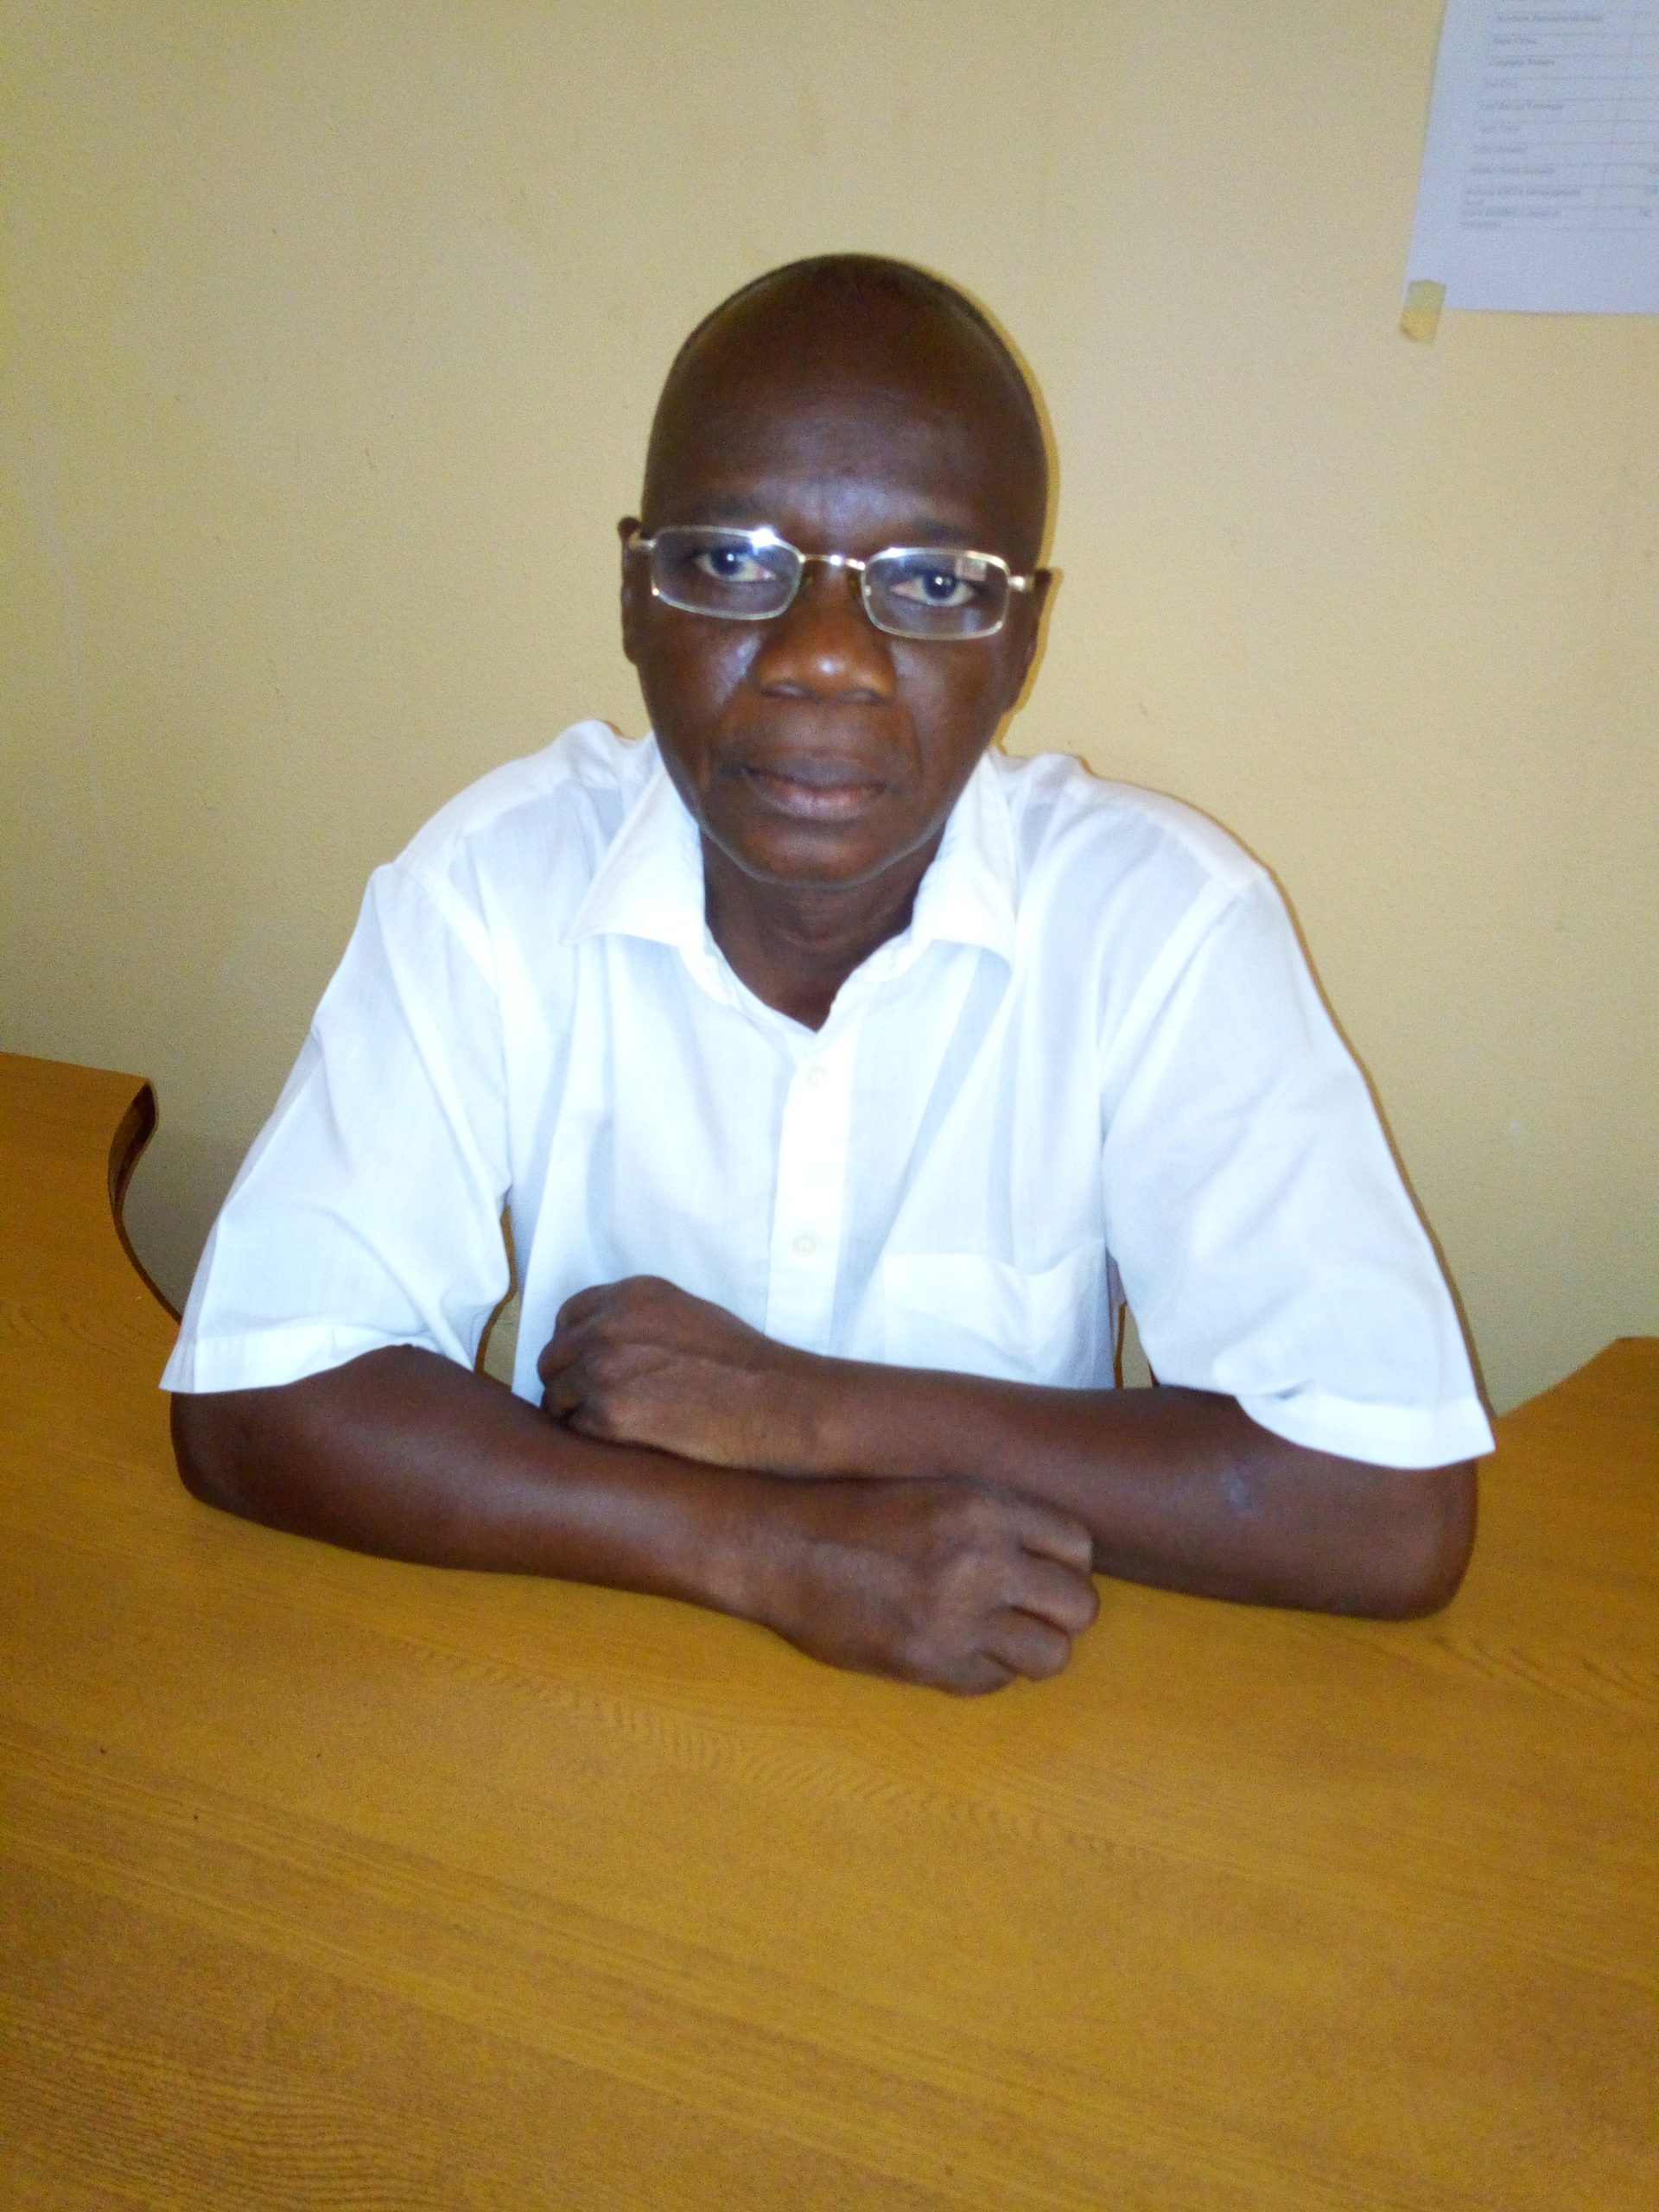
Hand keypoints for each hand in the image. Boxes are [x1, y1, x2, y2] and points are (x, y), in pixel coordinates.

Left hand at [538, 1275, 818, 1470]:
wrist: (775, 1403)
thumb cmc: (744, 1364)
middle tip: (591, 1406)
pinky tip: (622, 1445)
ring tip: (609, 1429)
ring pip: (556, 1396)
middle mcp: (610, 1325)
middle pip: (553, 1357)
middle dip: (566, 1382)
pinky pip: (574, 1431)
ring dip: (574, 1414)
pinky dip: (590, 1440)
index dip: (573, 1345)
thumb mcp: (688, 1313)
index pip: (568, 1316)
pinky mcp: (609, 1415)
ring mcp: (605, 1369)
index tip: (584, 1367)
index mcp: (631, 1295)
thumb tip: (604, 1343)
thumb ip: (639, 1319)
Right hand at [751, 1477, 1099, 1694]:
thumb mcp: (934, 1490)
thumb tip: (1055, 1558)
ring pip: (1051, 1656)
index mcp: (984, 1505)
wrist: (777, 1545)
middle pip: (1079, 1607)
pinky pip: (996, 1681)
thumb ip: (997, 1518)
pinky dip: (983, 1670)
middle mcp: (982, 1560)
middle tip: (1025, 1610)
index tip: (1042, 1570)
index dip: (1065, 1564)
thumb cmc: (853, 1512)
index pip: (1079, 1546)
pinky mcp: (929, 1663)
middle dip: (1059, 1612)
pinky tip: (952, 1648)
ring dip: (1030, 1649)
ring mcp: (958, 1617)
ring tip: (996, 1635)